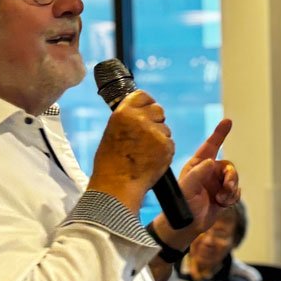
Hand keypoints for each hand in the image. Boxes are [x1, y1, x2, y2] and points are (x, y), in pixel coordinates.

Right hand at [87, 90, 173, 212]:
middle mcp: (139, 119)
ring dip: (160, 138)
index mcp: (123, 113)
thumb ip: (128, 119)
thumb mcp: (113, 132)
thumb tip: (142, 112)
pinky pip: (170, 143)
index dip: (147, 104)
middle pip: (158, 110)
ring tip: (145, 152)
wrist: (117, 184)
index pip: (143, 96)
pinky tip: (152, 160)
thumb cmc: (111, 162)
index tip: (147, 111)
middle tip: (147, 137)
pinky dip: (164, 151)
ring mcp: (154, 132)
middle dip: (156, 121)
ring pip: (165, 129)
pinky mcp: (166, 146)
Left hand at [175, 119, 239, 232]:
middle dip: (231, 176)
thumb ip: (198, 174)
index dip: (219, 134)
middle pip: (228, 166)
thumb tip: (211, 162)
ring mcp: (217, 184)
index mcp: (198, 165)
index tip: (228, 121)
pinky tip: (224, 204)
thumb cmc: (182, 205)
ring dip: (232, 189)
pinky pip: (236, 191)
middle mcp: (209, 172)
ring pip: (234, 178)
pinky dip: (233, 197)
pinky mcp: (224, 195)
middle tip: (227, 188)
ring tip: (223, 199)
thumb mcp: (187, 188)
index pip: (211, 146)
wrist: (187, 225)